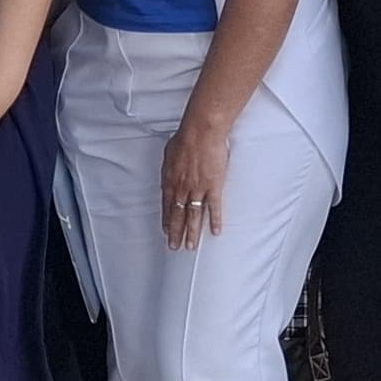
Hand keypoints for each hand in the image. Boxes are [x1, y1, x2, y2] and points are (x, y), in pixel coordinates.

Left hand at [157, 112, 234, 248]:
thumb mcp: (169, 153)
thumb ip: (170, 167)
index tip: (166, 231)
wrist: (200, 133)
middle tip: (174, 247)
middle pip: (177, 215)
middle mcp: (181, 188)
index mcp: (170, 181)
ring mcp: (197, 189)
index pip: (166, 205)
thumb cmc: (185, 138)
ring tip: (191, 247)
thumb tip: (169, 172)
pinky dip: (215, 221)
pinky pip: (214, 208)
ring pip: (194, 216)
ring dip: (192, 233)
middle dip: (175, 233)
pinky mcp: (213, 187)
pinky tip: (215, 232)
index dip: (166, 220)